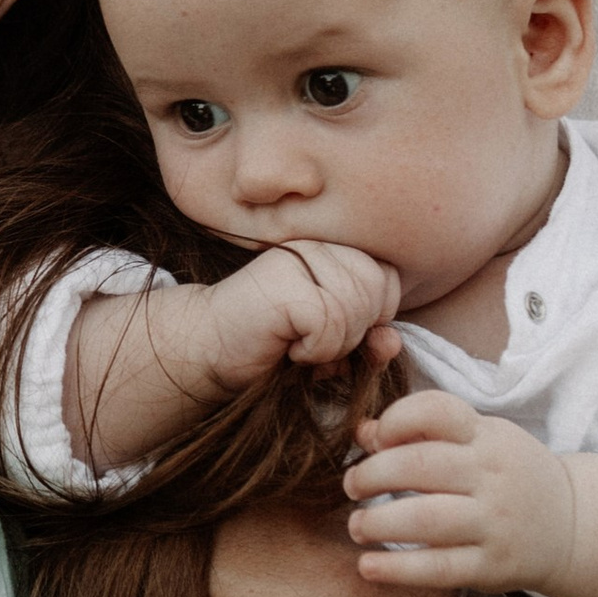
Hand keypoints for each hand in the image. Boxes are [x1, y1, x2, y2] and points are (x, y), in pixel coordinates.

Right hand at [213, 241, 401, 385]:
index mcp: (332, 250)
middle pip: (378, 290)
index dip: (372, 316)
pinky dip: (316, 350)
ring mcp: (299, 261)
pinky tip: (288, 348)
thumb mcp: (331, 346)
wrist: (206, 349)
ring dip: (333, 345)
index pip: (388, 278)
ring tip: (299, 345)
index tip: (332, 332)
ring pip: (357, 307)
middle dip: (354, 332)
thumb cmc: (269, 345)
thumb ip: (367, 341)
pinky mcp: (284, 285)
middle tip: (313, 343)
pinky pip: (331, 324)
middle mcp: (317, 246)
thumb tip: (392, 343)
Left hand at [342, 392, 573, 592]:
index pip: (437, 410)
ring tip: (358, 525)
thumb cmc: (507, 476)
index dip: (395, 419)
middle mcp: (493, 476)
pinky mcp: (492, 566)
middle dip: (372, 475)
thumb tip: (363, 432)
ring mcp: (495, 523)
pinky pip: (438, 568)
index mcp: (486, 436)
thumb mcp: (478, 441)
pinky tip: (367, 566)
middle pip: (420, 467)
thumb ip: (422, 433)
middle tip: (352, 486)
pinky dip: (396, 569)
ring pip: (425, 519)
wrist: (570, 524)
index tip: (374, 438)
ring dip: (377, 522)